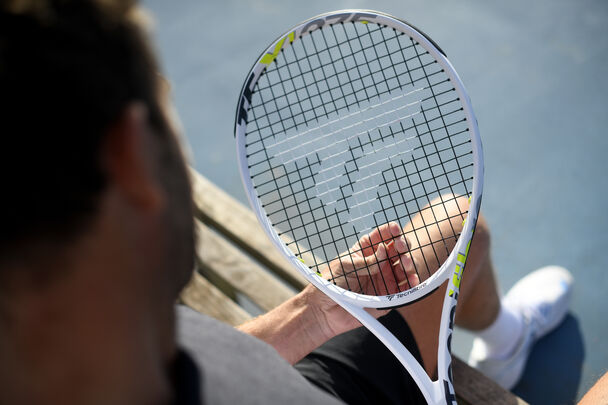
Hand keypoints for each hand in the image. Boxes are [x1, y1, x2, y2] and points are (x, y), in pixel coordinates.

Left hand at [309, 222, 419, 337]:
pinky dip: (412, 285)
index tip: (395, 230)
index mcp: (366, 250)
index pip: (382, 236)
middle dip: (403, 246)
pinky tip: (413, 280)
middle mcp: (378, 263)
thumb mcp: (345, 267)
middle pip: (398, 250)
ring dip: (409, 264)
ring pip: (404, 268)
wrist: (325, 310)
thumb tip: (383, 250)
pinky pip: (404, 290)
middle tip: (401, 247)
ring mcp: (385, 279)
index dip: (391, 231)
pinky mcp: (388, 296)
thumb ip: (366, 261)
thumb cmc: (330, 283)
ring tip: (405, 264)